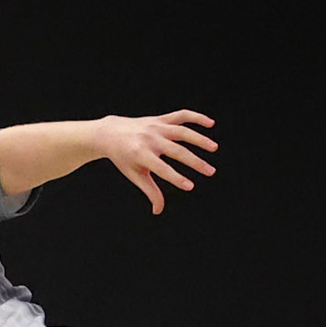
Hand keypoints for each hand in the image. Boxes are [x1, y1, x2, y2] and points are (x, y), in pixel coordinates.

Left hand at [94, 111, 217, 212]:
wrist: (111, 133)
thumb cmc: (124, 158)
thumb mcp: (134, 175)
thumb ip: (149, 191)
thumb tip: (158, 211)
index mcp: (140, 154)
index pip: (162, 168)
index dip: (176, 178)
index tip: (191, 186)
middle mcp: (150, 139)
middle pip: (177, 151)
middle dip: (195, 162)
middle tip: (211, 172)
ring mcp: (156, 127)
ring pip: (182, 132)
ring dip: (200, 139)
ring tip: (214, 148)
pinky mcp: (161, 119)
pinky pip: (181, 115)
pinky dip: (196, 117)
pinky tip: (211, 123)